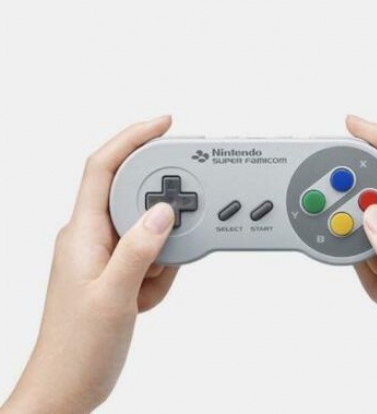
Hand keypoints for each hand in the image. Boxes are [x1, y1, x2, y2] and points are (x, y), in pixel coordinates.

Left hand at [2, 116, 177, 413]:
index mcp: (83, 232)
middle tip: (175, 238)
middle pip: (135, 198)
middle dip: (162, 220)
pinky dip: (159, 273)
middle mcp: (93, 235)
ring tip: (146, 292)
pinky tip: (144, 300)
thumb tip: (163, 210)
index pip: (104, 167)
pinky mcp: (118, 270)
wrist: (68, 386)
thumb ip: (139, 250)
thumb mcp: (114, 297)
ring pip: (148, 231)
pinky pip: (150, 254)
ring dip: (161, 257)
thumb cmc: (76, 347)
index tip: (163, 123)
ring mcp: (106, 253)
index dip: (132, 137)